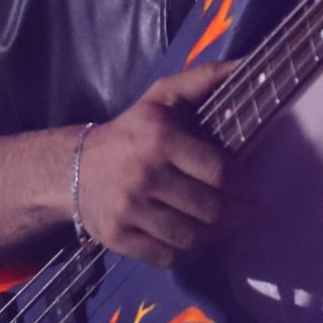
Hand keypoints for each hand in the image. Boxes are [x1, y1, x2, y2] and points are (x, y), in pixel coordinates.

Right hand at [75, 62, 253, 266]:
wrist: (71, 167)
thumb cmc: (130, 131)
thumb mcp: (162, 97)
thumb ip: (203, 78)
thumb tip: (246, 66)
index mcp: (158, 138)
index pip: (217, 171)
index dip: (243, 186)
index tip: (251, 189)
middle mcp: (143, 176)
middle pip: (209, 209)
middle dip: (239, 215)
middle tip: (249, 213)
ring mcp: (129, 210)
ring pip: (191, 237)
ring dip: (218, 236)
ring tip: (227, 228)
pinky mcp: (119, 238)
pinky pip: (168, 256)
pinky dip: (190, 253)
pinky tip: (197, 240)